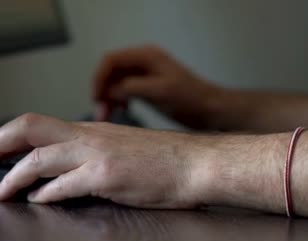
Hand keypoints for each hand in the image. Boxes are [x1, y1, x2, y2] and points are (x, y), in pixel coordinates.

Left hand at [0, 113, 211, 207]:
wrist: (197, 164)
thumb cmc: (166, 162)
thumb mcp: (122, 151)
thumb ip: (93, 158)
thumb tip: (64, 177)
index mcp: (92, 130)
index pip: (39, 123)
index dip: (9, 134)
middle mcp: (90, 136)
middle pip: (29, 129)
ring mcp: (97, 155)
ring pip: (39, 158)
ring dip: (14, 177)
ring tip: (1, 192)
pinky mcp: (107, 176)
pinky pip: (64, 185)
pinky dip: (45, 194)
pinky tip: (37, 202)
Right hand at [93, 45, 222, 128]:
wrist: (212, 110)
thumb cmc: (191, 99)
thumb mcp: (160, 92)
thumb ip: (132, 88)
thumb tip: (110, 91)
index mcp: (146, 56)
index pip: (111, 60)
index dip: (99, 78)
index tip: (95, 98)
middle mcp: (144, 62)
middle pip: (111, 72)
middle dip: (103, 91)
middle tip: (100, 113)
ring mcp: (145, 75)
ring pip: (116, 83)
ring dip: (108, 98)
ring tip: (106, 117)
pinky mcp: (148, 88)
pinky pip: (125, 91)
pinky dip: (118, 101)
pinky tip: (120, 111)